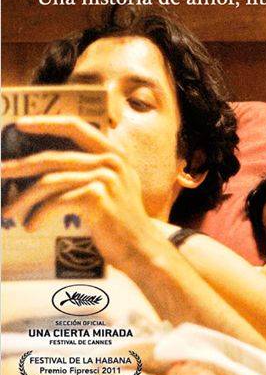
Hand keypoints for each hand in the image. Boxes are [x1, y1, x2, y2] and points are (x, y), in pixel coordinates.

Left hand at [2, 116, 150, 270]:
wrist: (142, 250)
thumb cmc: (123, 225)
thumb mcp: (115, 190)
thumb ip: (94, 173)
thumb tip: (50, 171)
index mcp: (114, 155)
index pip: (76, 127)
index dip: (46, 123)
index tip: (21, 126)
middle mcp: (110, 163)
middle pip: (54, 158)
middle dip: (22, 166)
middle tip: (1, 173)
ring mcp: (103, 179)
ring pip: (49, 182)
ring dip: (24, 198)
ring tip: (9, 211)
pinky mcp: (95, 198)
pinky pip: (55, 203)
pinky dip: (38, 215)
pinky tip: (31, 225)